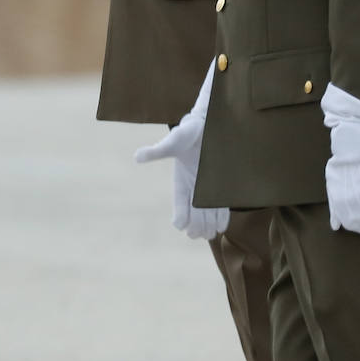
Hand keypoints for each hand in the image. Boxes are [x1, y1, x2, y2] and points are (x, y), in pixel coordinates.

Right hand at [135, 63, 229, 238]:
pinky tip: (221, 226)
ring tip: (209, 234)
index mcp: (181, 181)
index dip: (179, 217)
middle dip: (195, 227)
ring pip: (207, 215)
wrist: (207, 125)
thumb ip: (158, 151)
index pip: (178, 205)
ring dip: (207, 226)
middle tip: (199, 235)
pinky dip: (221, 219)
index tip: (180, 225)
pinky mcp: (219, 186)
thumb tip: (138, 157)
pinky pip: (220, 208)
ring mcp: (206, 189)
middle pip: (193, 215)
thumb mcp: (173, 140)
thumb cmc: (188, 132)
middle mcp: (193, 188)